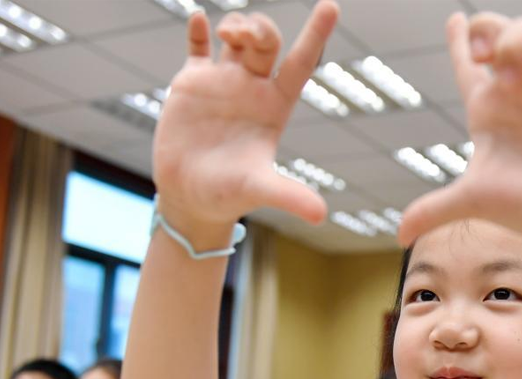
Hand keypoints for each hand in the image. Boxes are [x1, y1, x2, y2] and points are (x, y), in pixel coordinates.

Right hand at [152, 1, 338, 236]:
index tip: (331, 5)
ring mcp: (221, 84)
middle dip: (260, 29)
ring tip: (228, 33)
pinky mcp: (190, 86)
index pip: (301, 63)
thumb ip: (288, 196)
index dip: (315, 35)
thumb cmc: (229, 195)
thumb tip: (320, 215)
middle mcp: (251, 90)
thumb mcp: (258, 190)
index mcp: (274, 106)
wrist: (190, 198)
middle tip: (244, 37)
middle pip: (266, 43)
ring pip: (235, 39)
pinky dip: (196, 31)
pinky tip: (197, 19)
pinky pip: (196, 48)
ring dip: (236, 25)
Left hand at [399, 13, 521, 255]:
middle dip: (485, 30)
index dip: (459, 42)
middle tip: (482, 56)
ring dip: (512, 36)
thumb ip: (434, 209)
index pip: (466, 68)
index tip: (453, 20)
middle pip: (495, 37)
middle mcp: (514, 92)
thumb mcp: (471, 200)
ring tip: (510, 67)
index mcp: (486, 112)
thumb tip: (399, 236)